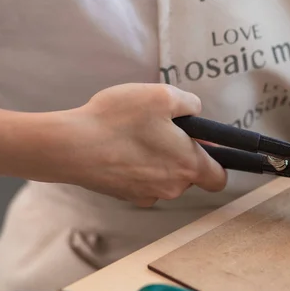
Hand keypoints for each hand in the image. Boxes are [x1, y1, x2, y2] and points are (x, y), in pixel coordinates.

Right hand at [43, 83, 225, 206]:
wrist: (70, 146)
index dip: (218, 161)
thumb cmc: (119, 120)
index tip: (204, 144)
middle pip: (190, 175)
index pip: (219, 178)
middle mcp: (173, 187)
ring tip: (136, 136)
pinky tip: (120, 148)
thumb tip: (197, 112)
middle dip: (182, 154)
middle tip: (162, 129)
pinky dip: (137, 167)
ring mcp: (148, 195)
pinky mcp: (126, 195)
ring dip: (159, 160)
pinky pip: (142, 180)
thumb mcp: (162, 95)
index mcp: (189, 166)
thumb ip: (190, 103)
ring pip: (165, 177)